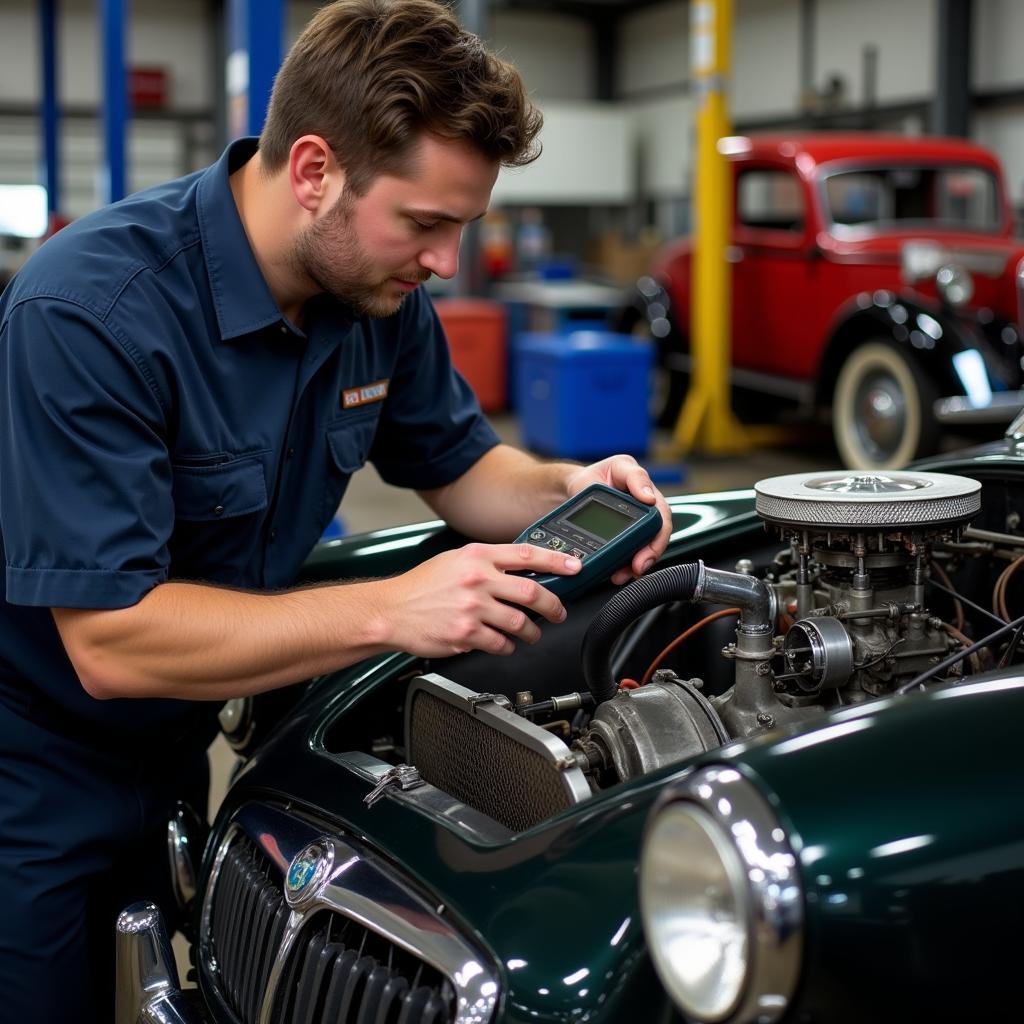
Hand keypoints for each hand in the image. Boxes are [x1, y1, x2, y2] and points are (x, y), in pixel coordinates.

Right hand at [372, 542, 582, 657]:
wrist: (390, 610)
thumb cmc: (420, 587)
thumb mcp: (454, 560)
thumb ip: (487, 563)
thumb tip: (521, 570)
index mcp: (476, 556)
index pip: (527, 554)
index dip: (557, 561)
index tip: (575, 567)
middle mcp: (477, 579)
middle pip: (532, 592)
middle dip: (553, 605)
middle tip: (558, 612)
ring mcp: (472, 608)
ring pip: (520, 622)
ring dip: (532, 632)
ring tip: (532, 634)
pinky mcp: (465, 634)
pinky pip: (500, 644)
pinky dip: (508, 647)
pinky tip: (506, 644)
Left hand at [565, 455, 671, 583]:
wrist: (575, 489)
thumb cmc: (596, 476)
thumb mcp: (618, 466)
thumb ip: (635, 477)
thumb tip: (649, 497)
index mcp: (649, 495)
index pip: (662, 518)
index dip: (658, 537)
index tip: (646, 550)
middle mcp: (647, 512)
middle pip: (656, 539)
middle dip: (649, 556)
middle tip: (636, 567)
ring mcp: (636, 527)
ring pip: (644, 551)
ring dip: (635, 566)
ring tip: (622, 574)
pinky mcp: (624, 538)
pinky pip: (630, 555)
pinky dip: (625, 567)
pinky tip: (617, 573)